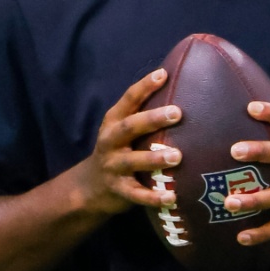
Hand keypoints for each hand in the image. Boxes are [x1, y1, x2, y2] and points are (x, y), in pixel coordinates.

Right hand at [73, 69, 182, 214]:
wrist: (89, 187)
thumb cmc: (118, 150)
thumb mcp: (122, 130)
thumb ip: (143, 114)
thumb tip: (180, 87)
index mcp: (114, 122)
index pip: (128, 99)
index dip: (144, 86)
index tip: (163, 74)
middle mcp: (111, 141)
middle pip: (130, 127)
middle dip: (152, 119)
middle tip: (177, 112)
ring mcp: (113, 167)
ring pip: (133, 161)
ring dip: (155, 158)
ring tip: (177, 156)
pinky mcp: (119, 191)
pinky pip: (137, 194)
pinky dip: (153, 196)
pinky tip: (172, 196)